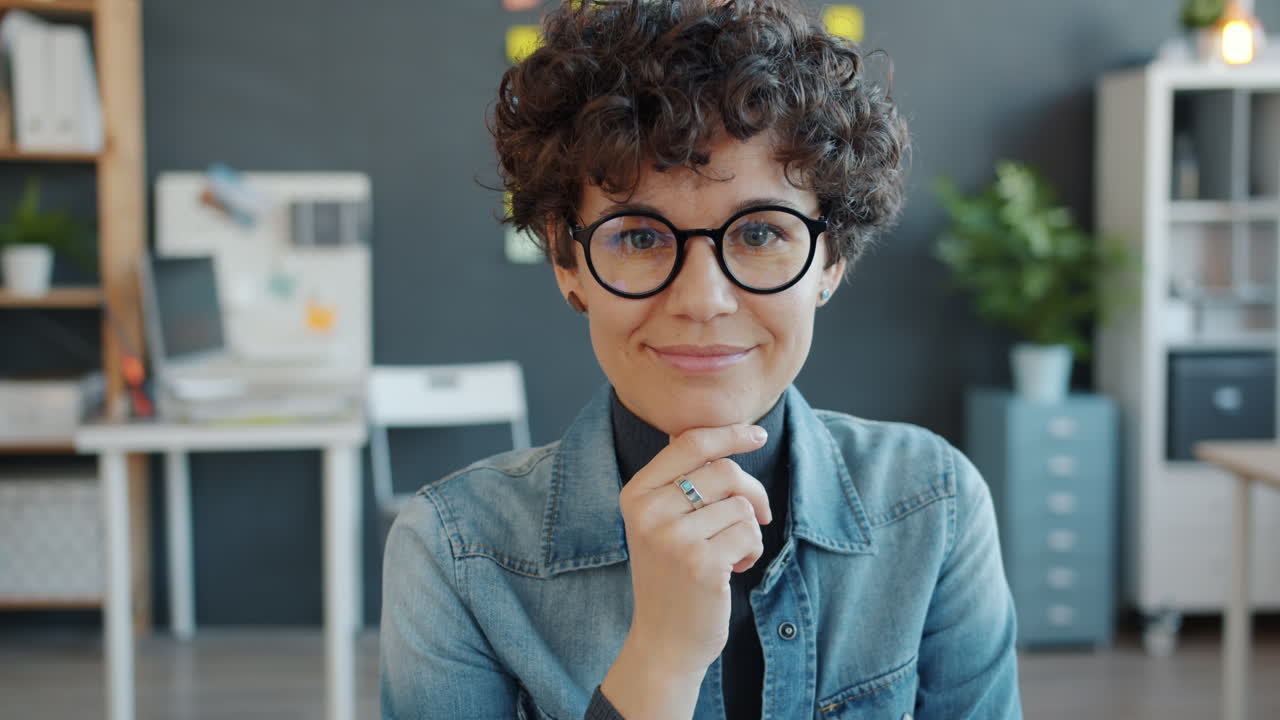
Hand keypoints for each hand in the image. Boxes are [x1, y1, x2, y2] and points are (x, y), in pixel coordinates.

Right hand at [601, 424, 771, 716]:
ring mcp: (672, 538)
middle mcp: (649, 512)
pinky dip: (752, 550)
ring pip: (741, 504)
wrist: (664, 642)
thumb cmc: (671, 578)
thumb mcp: (659, 524)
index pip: (689, 444)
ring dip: (749, 529)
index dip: (729, 434)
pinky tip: (734, 569)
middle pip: (723, 471)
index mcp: (636, 494)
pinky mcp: (701, 563)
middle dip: (752, 491)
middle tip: (758, 515)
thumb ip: (675, 482)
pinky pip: (749, 532)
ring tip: (731, 554)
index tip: (758, 434)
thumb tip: (700, 434)